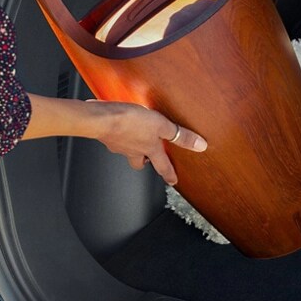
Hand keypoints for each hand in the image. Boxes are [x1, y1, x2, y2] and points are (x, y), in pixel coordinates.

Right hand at [85, 101, 206, 184]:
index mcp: (148, 149)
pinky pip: (114, 137)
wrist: (101, 119)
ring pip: (126, 150)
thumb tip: (199, 145)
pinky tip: (118, 123)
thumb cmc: (129, 122)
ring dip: (130, 145)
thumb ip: (179, 135)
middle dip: (144, 161)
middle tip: (148, 157)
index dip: (169, 174)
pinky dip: (117, 132)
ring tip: (133, 134)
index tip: (172, 181)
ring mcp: (117, 144)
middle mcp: (132, 151)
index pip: (162, 166)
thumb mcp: (162, 125)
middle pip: (139, 162)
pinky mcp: (106, 135)